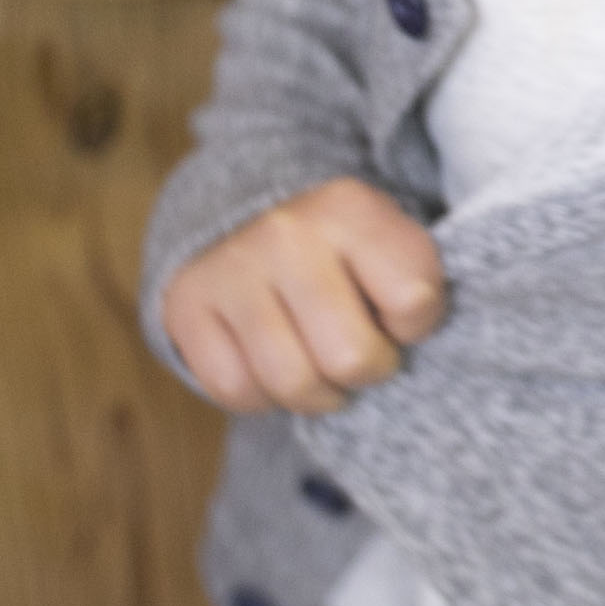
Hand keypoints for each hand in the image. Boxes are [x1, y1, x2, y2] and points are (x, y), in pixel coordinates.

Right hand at [161, 180, 447, 416]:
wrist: (244, 215)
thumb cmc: (338, 251)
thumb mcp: (386, 242)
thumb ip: (414, 284)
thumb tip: (414, 352)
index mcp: (350, 209)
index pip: (414, 302)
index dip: (416, 325)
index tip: (399, 313)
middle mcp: (287, 234)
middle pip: (349, 358)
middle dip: (367, 370)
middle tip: (361, 352)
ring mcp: (232, 269)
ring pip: (292, 383)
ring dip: (317, 393)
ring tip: (321, 366)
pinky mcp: (188, 304)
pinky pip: (235, 390)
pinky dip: (261, 396)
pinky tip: (273, 365)